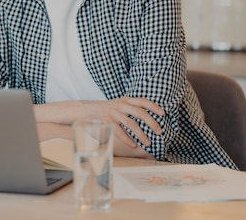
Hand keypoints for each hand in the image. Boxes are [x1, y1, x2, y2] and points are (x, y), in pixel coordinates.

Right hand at [34, 97, 163, 148]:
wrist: (82, 110)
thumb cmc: (102, 110)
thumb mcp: (116, 105)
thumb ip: (128, 108)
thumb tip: (146, 117)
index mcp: (124, 100)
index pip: (142, 100)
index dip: (154, 106)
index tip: (164, 113)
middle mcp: (120, 105)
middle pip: (140, 112)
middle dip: (152, 122)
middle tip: (160, 132)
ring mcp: (113, 113)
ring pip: (131, 123)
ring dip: (142, 134)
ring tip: (148, 143)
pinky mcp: (106, 121)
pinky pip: (119, 131)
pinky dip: (128, 139)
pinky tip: (133, 145)